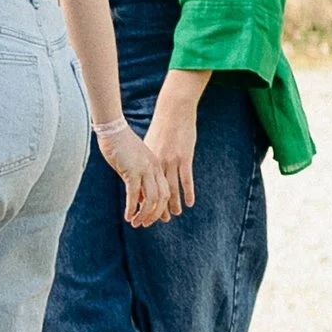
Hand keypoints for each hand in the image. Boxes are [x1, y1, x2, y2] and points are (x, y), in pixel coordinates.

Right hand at [99, 118, 171, 229]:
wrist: (112, 129)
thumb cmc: (119, 144)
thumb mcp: (133, 163)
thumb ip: (138, 179)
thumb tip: (138, 199)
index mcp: (156, 166)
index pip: (165, 192)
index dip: (160, 208)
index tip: (153, 218)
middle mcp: (154, 169)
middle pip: (162, 198)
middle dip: (154, 214)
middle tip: (145, 224)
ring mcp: (144, 170)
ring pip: (151, 199)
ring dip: (144, 215)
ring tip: (136, 223)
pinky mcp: (132, 171)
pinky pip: (135, 195)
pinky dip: (132, 208)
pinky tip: (128, 216)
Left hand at [142, 76, 203, 219]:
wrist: (173, 111)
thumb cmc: (161, 127)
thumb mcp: (150, 144)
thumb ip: (147, 160)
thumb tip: (142, 175)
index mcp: (148, 159)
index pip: (145, 185)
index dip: (144, 201)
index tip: (144, 213)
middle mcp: (158, 162)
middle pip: (157, 190)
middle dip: (158, 207)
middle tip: (160, 220)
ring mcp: (172, 160)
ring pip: (171, 188)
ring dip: (172, 203)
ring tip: (174, 214)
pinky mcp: (185, 157)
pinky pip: (186, 179)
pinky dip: (188, 192)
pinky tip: (189, 203)